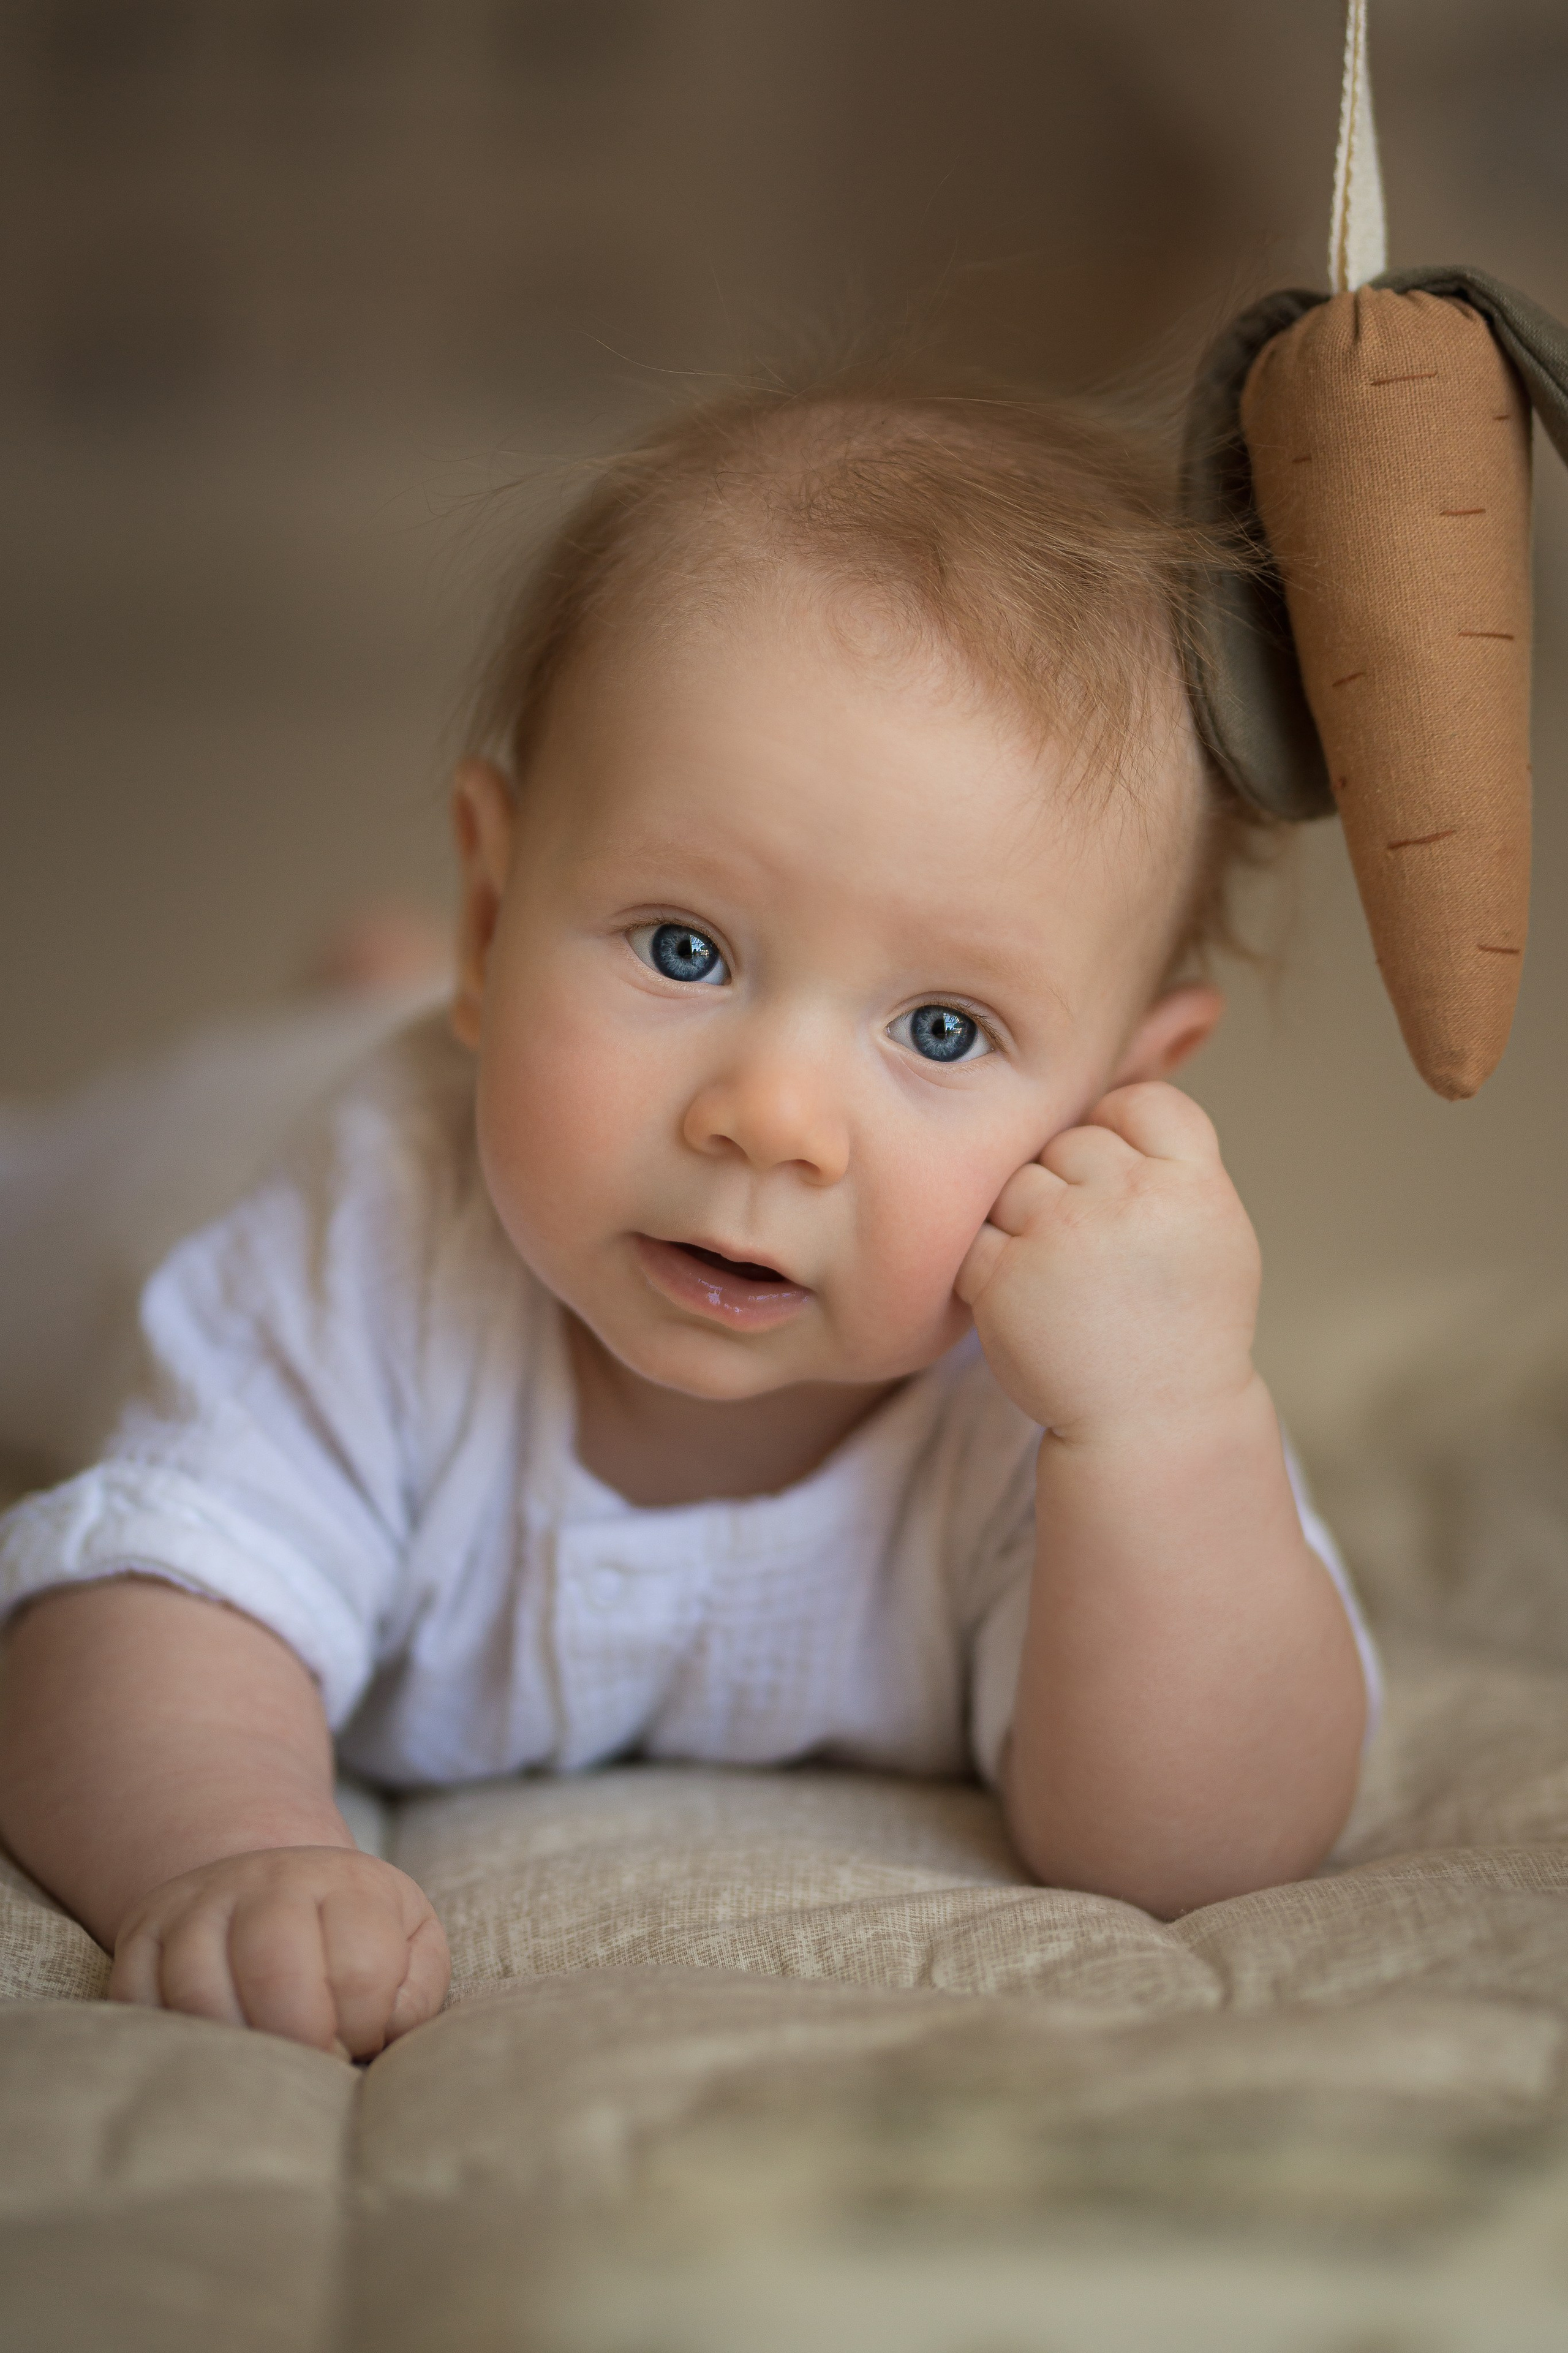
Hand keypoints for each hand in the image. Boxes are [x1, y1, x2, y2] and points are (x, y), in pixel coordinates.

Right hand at [109, 1846, 449, 2056]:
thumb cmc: (354, 1937)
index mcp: (346, 1881)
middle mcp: (267, 1879)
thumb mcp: (409, 1944)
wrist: (273, 1886)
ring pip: (199, 1989)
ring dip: (235, 2046)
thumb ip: (414, 1995)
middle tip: (309, 2061)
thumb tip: (381, 2041)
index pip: (360, 1969)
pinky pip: (137, 1997)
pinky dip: (170, 2036)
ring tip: (262, 2062)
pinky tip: (208, 2045)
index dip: (363, 2027)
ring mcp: (198, 1902)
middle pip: (274, 1971)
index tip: (357, 2040)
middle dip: (299, 2040)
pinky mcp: (143, 1931)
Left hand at [956, 1082, 1259, 1441]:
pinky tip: (1032, 1305)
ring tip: (1065, 1281)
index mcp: (1193, 1184)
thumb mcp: (1212, 1232)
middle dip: (1071, 1185)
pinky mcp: (1003, 1277)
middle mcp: (1129, 1199)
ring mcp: (1061, 1235)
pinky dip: (992, 1269)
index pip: (1141, 1101)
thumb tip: (1114, 1091)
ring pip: (1016, 1183)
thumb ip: (1172, 1163)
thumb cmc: (1184, 1327)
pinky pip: (977, 1237)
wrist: (1155, 1425)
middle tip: (1094, 1252)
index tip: (1119, 1176)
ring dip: (1025, 1223)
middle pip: (1069, 1141)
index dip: (1121, 1130)